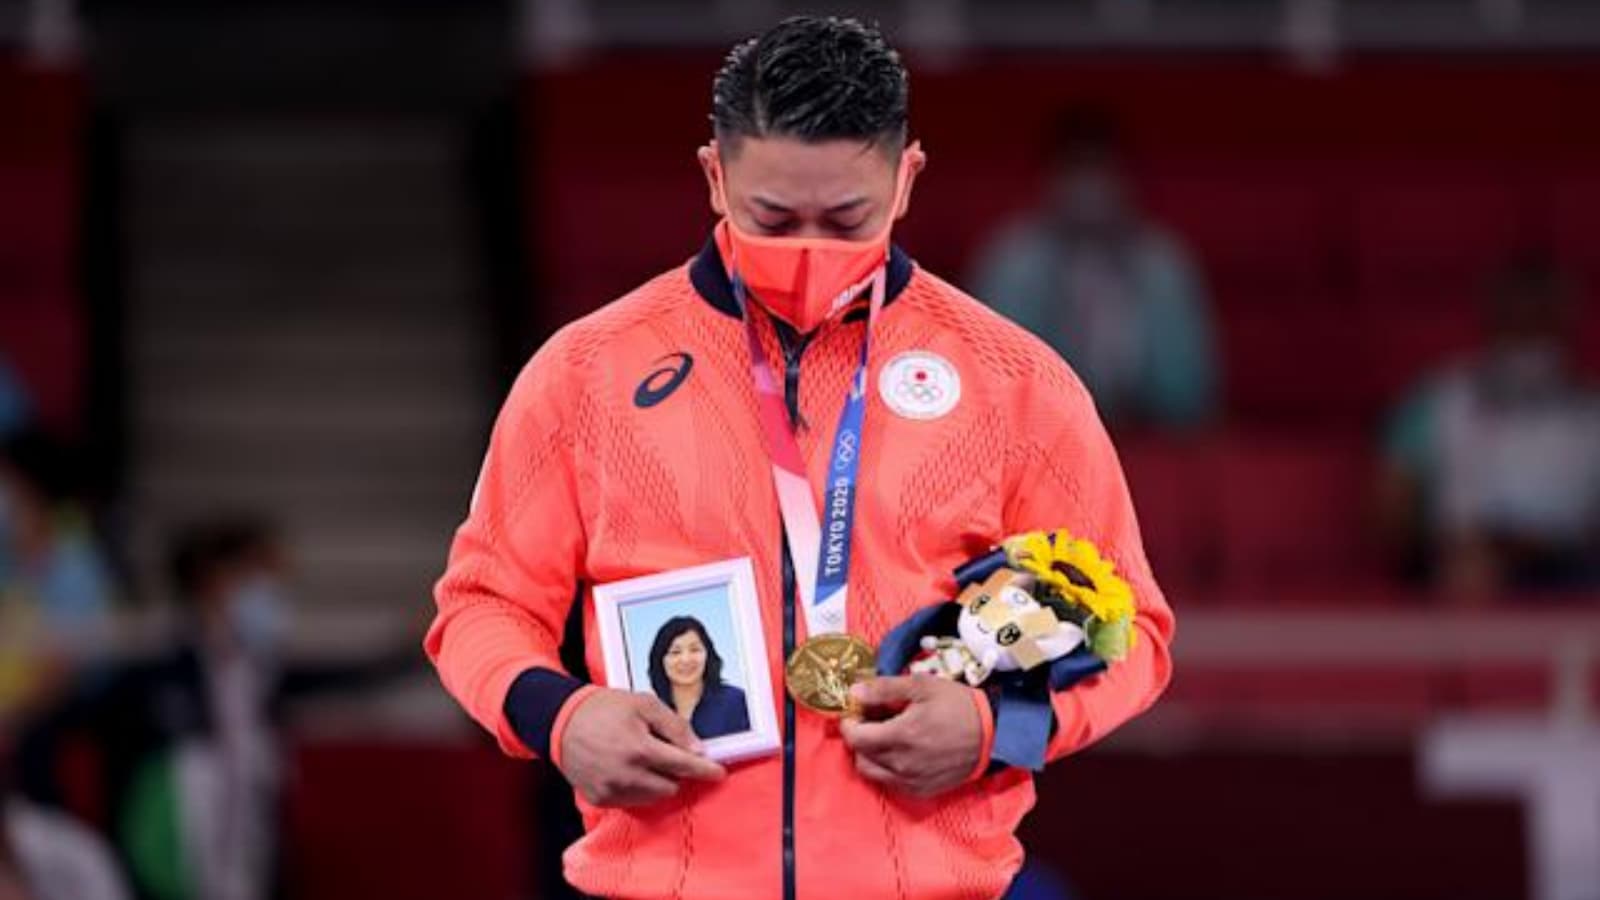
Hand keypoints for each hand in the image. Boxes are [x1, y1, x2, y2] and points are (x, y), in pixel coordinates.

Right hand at [557, 688, 726, 806]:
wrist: (561, 720)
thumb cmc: (604, 708)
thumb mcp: (644, 704)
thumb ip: (674, 726)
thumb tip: (698, 749)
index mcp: (640, 749)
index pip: (683, 766)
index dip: (704, 770)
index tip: (718, 772)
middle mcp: (626, 774)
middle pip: (670, 786)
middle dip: (674, 772)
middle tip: (664, 753)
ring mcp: (611, 790)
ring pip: (652, 797)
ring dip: (656, 781)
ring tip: (641, 758)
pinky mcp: (600, 799)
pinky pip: (632, 801)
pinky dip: (636, 788)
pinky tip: (625, 768)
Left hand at [838, 675, 983, 797]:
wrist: (992, 734)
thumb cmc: (957, 705)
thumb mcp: (922, 686)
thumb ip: (884, 689)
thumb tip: (853, 693)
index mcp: (901, 736)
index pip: (854, 738)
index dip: (849, 723)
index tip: (856, 712)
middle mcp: (902, 764)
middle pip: (859, 757)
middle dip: (859, 738)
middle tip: (871, 721)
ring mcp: (912, 781)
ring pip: (872, 773)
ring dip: (870, 755)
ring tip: (885, 737)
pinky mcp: (922, 791)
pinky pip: (890, 783)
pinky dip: (886, 769)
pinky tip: (900, 752)